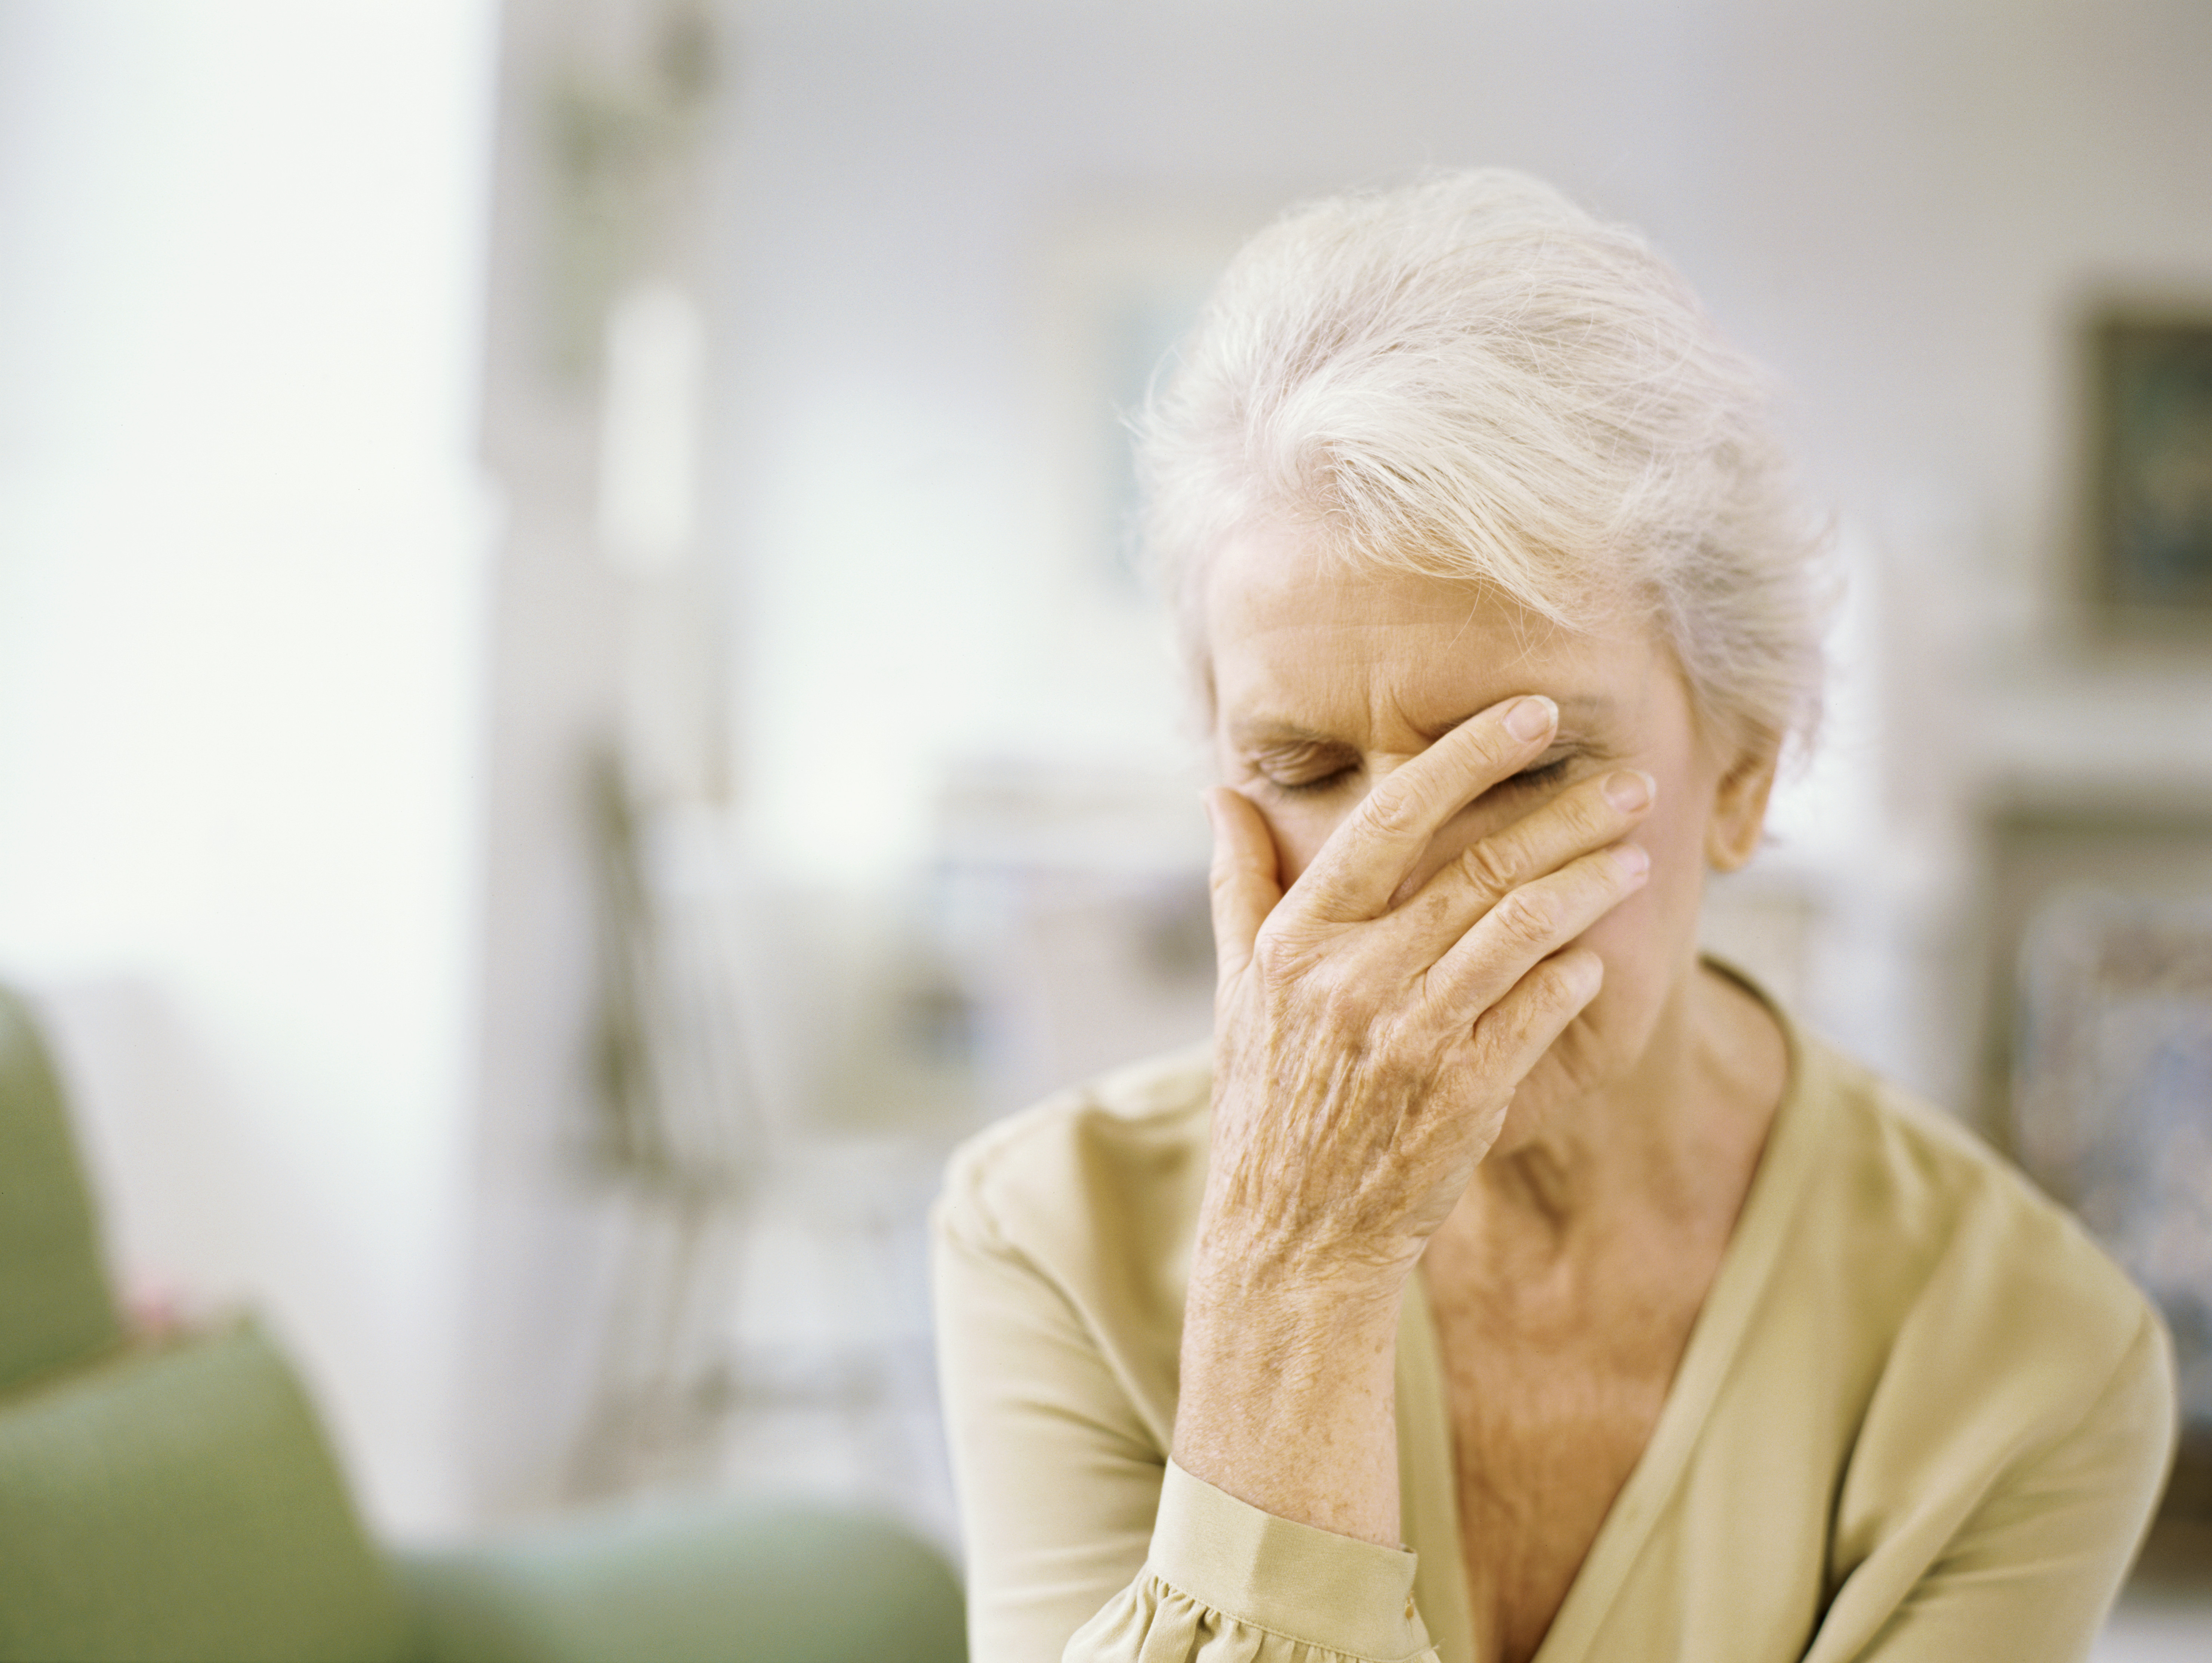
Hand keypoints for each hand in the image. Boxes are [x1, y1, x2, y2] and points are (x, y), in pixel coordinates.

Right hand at [1198, 692, 1655, 1296]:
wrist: (1290, 1239)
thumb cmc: (1266, 1105)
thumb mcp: (1235, 990)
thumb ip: (1239, 884)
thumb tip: (1222, 794)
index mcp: (1298, 940)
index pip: (1392, 815)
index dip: (1469, 754)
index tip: (1530, 714)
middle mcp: (1353, 979)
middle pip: (1481, 864)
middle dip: (1568, 813)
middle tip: (1631, 781)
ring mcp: (1411, 1036)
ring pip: (1524, 928)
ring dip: (1592, 883)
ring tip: (1636, 854)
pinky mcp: (1463, 1093)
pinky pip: (1539, 1011)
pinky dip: (1576, 975)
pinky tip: (1601, 957)